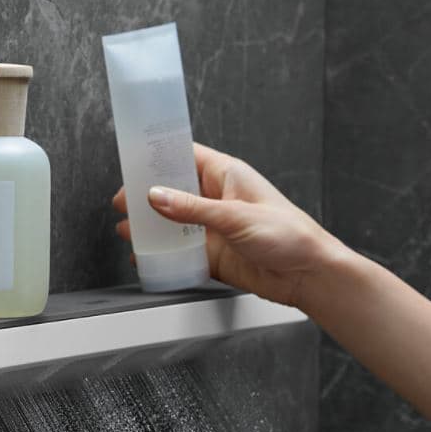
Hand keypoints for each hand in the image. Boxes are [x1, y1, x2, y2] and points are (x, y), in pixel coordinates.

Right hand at [112, 143, 346, 306]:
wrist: (308, 274)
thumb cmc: (288, 235)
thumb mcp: (235, 216)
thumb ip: (192, 209)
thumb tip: (155, 196)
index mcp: (226, 175)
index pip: (184, 156)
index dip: (157, 158)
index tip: (132, 163)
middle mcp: (217, 199)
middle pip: (173, 191)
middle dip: (146, 197)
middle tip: (122, 204)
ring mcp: (214, 228)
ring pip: (173, 224)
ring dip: (151, 227)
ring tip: (126, 231)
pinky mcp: (214, 256)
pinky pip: (180, 253)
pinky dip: (162, 256)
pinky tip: (145, 258)